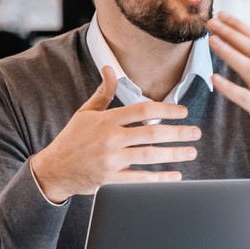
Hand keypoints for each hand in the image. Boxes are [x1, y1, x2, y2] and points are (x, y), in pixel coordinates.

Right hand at [28, 66, 197, 203]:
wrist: (53, 170)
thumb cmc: (72, 139)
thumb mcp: (85, 112)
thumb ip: (103, 92)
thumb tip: (110, 68)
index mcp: (106, 120)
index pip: (143, 110)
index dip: (167, 109)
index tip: (183, 111)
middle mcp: (110, 139)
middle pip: (152, 132)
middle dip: (178, 132)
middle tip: (196, 132)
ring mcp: (111, 160)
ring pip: (150, 156)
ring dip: (174, 154)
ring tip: (191, 152)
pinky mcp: (111, 180)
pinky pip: (141, 179)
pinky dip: (160, 179)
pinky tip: (175, 176)